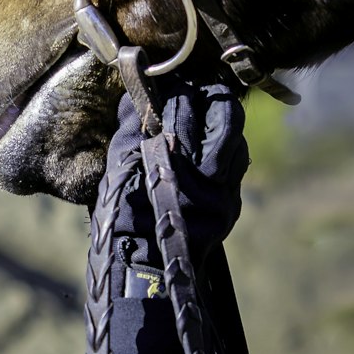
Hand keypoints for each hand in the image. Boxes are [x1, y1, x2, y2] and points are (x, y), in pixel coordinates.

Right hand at [101, 77, 248, 276]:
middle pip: (225, 117)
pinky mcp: (229, 207)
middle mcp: (207, 177)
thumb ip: (129, 128)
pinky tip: (212, 144)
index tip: (171, 80)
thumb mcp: (117, 171)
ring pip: (236, 140)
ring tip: (205, 110)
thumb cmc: (121, 220)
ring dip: (223, 120)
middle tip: (196, 87)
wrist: (141, 273)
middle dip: (211, 95)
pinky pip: (237, 167)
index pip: (183, 109)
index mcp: (173, 163)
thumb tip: (134, 95)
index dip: (177, 89)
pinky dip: (227, 148)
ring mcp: (224, 194)